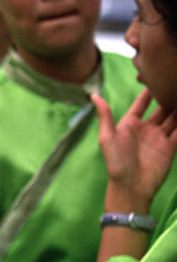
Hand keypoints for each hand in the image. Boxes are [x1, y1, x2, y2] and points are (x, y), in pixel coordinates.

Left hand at [93, 89, 176, 211]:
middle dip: (170, 96)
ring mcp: (159, 137)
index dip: (149, 91)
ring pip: (174, 117)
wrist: (130, 186)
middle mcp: (146, 128)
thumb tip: (94, 95)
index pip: (142, 103)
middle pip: (162, 108)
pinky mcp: (170, 147)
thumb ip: (104, 115)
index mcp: (130, 123)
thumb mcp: (107, 137)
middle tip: (176, 82)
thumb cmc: (115, 162)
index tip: (157, 75)